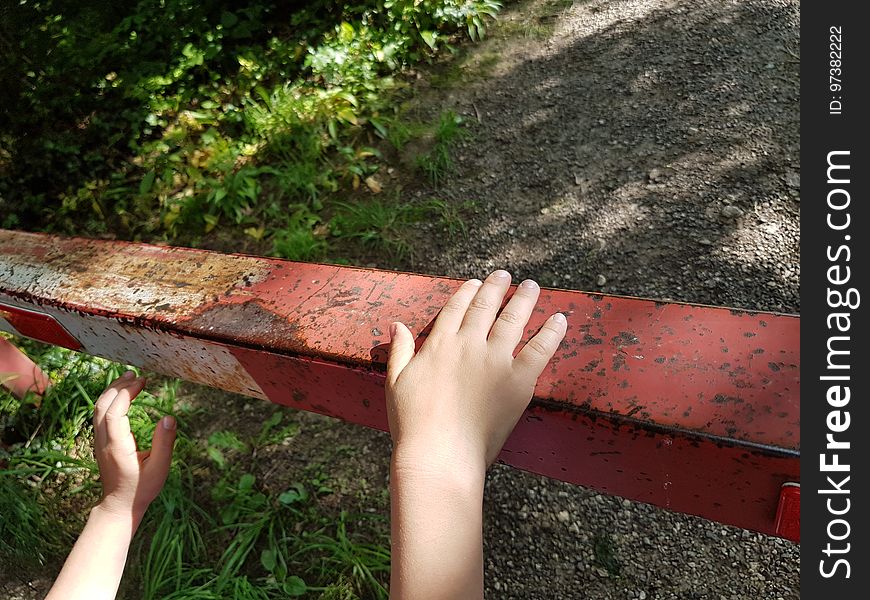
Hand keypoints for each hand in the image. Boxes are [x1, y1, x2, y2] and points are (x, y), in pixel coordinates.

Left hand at [93, 372, 175, 525]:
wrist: (119, 506)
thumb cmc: (142, 489)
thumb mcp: (160, 468)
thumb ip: (165, 443)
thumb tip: (169, 417)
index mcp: (117, 447)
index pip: (115, 412)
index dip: (127, 393)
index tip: (143, 382)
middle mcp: (103, 442)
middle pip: (102, 405)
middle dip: (118, 386)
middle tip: (137, 375)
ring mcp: (99, 442)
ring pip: (98, 409)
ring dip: (112, 391)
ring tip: (129, 379)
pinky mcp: (101, 443)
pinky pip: (100, 415)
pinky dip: (110, 400)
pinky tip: (122, 396)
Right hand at [386, 270, 567, 471]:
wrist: (440, 454)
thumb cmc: (413, 424)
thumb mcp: (396, 382)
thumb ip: (400, 351)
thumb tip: (397, 324)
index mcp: (440, 344)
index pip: (457, 308)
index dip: (467, 292)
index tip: (476, 283)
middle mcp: (469, 345)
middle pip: (486, 307)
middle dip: (497, 287)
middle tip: (506, 275)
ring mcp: (496, 361)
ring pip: (514, 319)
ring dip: (525, 299)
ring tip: (532, 286)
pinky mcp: (519, 381)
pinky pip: (541, 349)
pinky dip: (551, 332)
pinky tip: (560, 318)